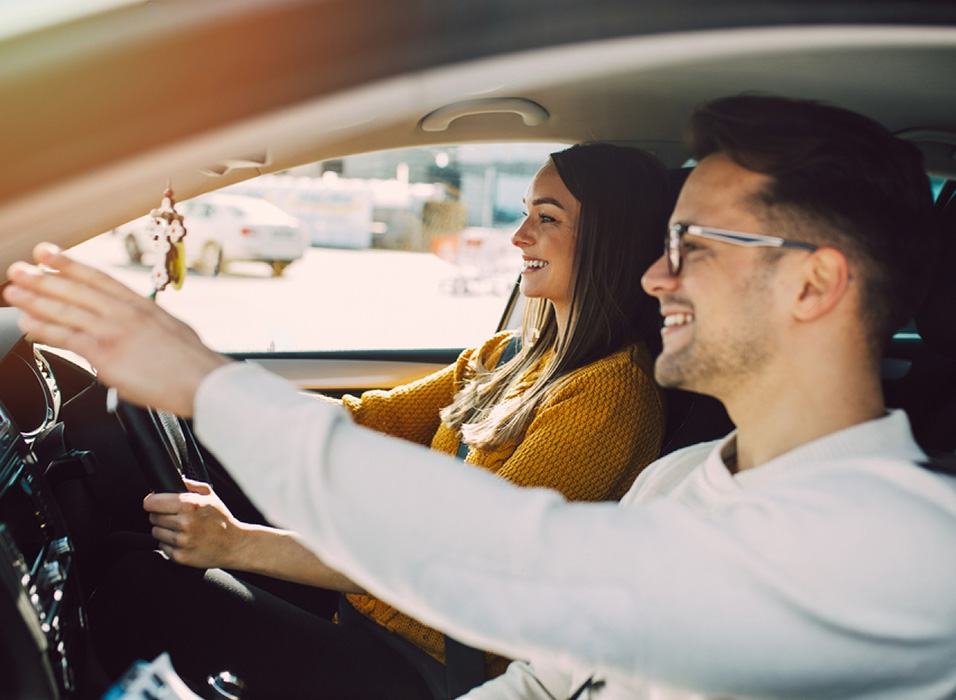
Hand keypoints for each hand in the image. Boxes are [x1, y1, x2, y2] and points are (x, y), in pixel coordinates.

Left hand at [2, 243, 229, 415]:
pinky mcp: (108, 355)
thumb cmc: (194, 364)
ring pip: (69, 310)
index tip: (48, 253)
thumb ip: (148, 326)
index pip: (100, 278)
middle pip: (78, 290)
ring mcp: (116, 332)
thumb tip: (136, 328)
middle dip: (44, 278)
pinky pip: (69, 338)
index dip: (71, 264)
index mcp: (142, 306)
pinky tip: (28, 324)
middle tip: (18, 268)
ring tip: (13, 292)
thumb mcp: (173, 331)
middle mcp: (127, 314)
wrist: (204, 382)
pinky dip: (45, 330)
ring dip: (37, 300)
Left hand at [144, 478, 248, 568]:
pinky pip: (162, 547)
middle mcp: (184, 523)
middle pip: (152, 517)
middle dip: (161, 515)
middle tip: (176, 517)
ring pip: (155, 532)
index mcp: (189, 505)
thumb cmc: (221, 519)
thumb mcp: (210, 495)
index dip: (152, 501)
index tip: (156, 503)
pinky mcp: (180, 556)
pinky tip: (184, 540)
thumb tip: (175, 478)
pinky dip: (170, 544)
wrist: (234, 544)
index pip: (151, 502)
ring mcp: (181, 541)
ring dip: (164, 530)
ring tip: (182, 529)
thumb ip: (190, 484)